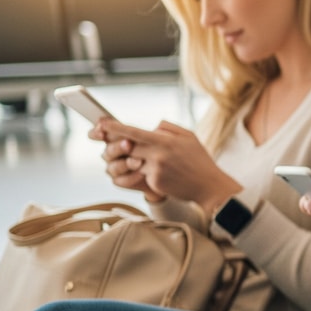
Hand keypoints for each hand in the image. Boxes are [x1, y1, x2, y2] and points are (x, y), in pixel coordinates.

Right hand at [93, 119, 162, 201]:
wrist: (170, 174)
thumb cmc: (164, 153)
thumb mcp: (163, 139)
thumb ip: (160, 130)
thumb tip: (160, 124)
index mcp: (117, 138)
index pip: (100, 133)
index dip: (96, 132)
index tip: (102, 130)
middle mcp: (113, 153)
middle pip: (108, 150)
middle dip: (117, 147)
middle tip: (128, 144)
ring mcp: (115, 168)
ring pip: (112, 167)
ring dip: (125, 164)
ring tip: (139, 162)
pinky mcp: (121, 181)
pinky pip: (120, 181)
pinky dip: (130, 177)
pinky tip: (141, 174)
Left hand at [98, 119, 239, 211]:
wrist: (209, 186)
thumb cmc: (199, 160)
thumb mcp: (189, 136)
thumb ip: (167, 128)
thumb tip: (150, 128)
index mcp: (165, 141)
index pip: (133, 132)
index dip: (114, 128)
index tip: (100, 124)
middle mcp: (157, 155)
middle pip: (126, 147)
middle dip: (118, 144)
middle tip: (112, 141)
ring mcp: (154, 170)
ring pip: (132, 162)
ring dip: (134, 160)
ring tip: (148, 161)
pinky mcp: (154, 183)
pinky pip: (141, 175)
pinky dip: (145, 173)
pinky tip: (162, 174)